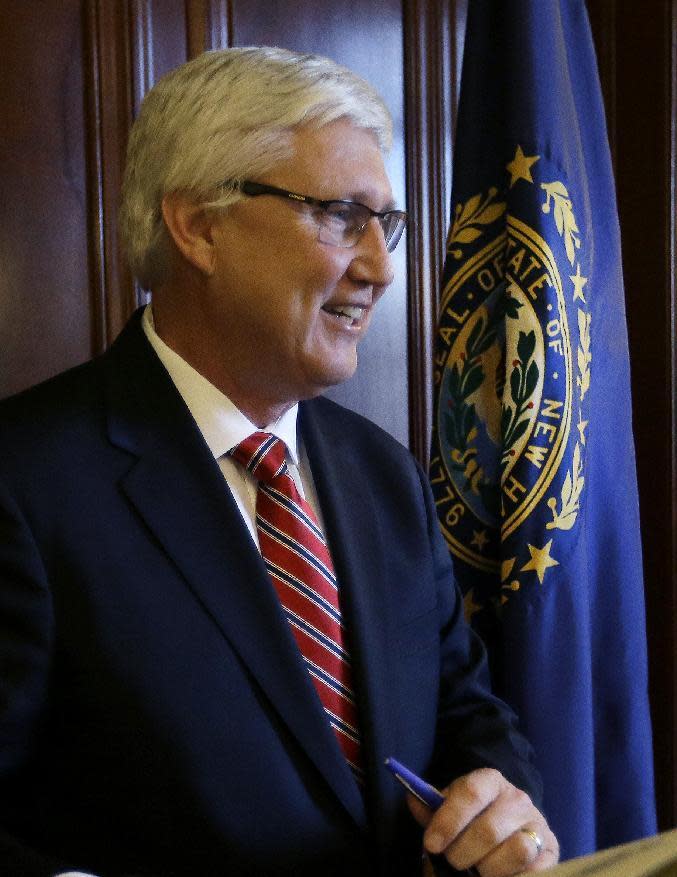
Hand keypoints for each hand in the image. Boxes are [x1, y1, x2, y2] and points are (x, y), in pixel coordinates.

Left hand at [407, 767, 558, 875]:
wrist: (506, 831)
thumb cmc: (470, 821)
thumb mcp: (450, 811)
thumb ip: (431, 809)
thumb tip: (411, 798)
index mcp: (490, 780)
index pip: (470, 793)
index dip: (448, 821)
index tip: (431, 844)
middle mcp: (517, 798)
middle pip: (489, 829)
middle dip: (463, 853)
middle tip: (452, 864)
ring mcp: (537, 824)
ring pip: (516, 850)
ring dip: (489, 869)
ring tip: (476, 872)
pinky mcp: (551, 851)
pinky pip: (535, 870)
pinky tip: (496, 876)